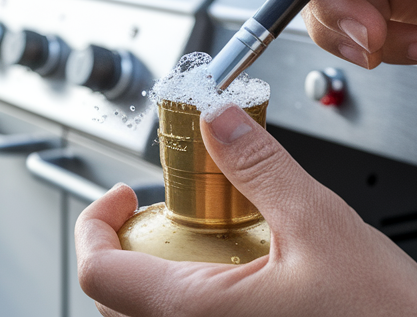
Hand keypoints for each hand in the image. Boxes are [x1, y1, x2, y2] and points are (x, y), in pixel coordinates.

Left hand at [74, 106, 416, 316]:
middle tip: (169, 213)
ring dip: (161, 277)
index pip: (97, 273)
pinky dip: (194, 302)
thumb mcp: (320, 224)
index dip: (96, 224)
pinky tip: (242, 278)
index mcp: (197, 314)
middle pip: (114, 302)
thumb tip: (218, 120)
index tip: (122, 196)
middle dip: (131, 247)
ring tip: (211, 243)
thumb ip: (259, 167)